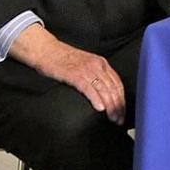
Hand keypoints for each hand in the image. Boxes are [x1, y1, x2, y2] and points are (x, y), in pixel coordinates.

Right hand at [9, 25, 126, 123]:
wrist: (46, 50)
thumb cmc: (63, 60)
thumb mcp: (85, 65)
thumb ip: (96, 76)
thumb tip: (104, 94)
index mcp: (102, 63)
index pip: (117, 84)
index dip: (122, 100)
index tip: (123, 112)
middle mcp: (97, 65)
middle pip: (113, 88)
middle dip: (118, 106)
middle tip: (119, 120)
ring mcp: (86, 69)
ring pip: (103, 89)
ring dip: (110, 106)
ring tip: (112, 118)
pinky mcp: (74, 74)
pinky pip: (88, 87)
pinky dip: (95, 98)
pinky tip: (100, 108)